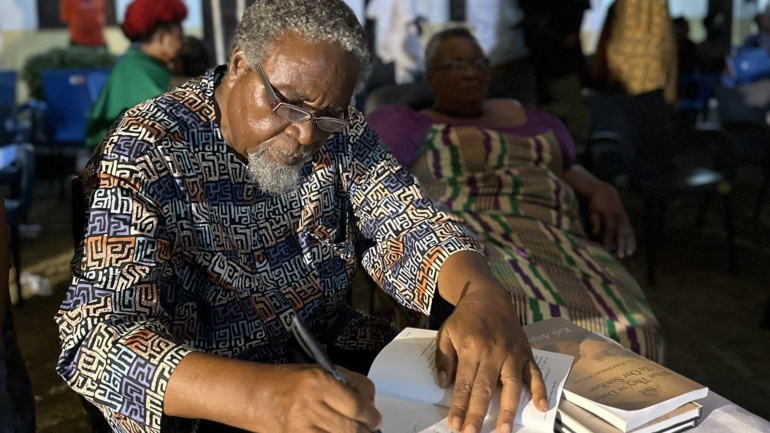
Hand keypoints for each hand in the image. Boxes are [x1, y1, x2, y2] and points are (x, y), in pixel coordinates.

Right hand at [260, 364, 380, 432]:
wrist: (255, 396)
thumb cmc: (287, 381)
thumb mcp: (319, 371)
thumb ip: (348, 384)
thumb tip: (370, 404)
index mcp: (318, 381)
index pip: (358, 406)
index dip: (372, 415)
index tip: (375, 417)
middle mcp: (310, 405)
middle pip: (353, 429)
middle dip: (367, 431)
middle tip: (371, 428)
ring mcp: (301, 427)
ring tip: (356, 431)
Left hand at [435, 286, 547, 432]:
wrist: (489, 297)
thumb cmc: (465, 318)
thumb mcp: (446, 333)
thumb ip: (444, 359)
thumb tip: (444, 384)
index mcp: (471, 349)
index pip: (464, 383)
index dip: (459, 405)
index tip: (455, 425)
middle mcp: (493, 353)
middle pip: (485, 389)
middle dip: (478, 414)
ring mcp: (512, 353)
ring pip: (511, 386)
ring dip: (508, 410)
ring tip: (504, 430)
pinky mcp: (526, 352)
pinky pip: (534, 373)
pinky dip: (539, 390)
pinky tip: (541, 407)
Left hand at [587, 183, 634, 257]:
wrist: (606, 193)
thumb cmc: (596, 203)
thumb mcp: (592, 210)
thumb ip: (594, 221)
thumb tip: (595, 233)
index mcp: (610, 215)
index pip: (611, 230)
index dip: (608, 239)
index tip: (606, 249)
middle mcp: (619, 217)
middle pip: (622, 233)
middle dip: (622, 245)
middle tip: (621, 255)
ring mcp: (624, 219)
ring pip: (629, 232)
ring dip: (630, 244)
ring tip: (630, 253)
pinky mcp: (626, 220)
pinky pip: (631, 230)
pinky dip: (632, 239)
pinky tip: (633, 247)